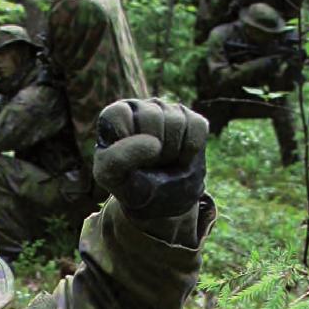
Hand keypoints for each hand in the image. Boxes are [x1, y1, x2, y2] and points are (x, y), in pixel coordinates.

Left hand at [92, 98, 206, 219]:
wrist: (159, 201)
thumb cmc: (130, 184)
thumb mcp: (111, 176)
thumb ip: (117, 158)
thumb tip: (154, 143)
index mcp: (116, 115)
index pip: (119, 113)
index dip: (126, 141)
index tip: (125, 159)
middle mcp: (141, 107)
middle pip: (152, 116)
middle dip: (152, 149)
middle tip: (148, 165)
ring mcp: (168, 111)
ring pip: (176, 122)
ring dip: (172, 152)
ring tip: (163, 162)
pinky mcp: (191, 119)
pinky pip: (197, 126)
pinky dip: (190, 150)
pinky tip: (181, 159)